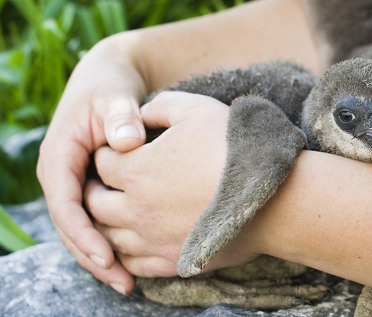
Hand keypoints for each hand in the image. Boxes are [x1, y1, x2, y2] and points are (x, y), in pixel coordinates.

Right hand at [37, 35, 147, 293]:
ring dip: (103, 258)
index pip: (64, 204)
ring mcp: (74, 185)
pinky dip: (113, 243)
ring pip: (83, 231)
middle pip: (71, 228)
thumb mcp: (114, 96)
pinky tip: (137, 264)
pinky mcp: (90, 190)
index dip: (84, 233)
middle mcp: (61, 176)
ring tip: (130, 283)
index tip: (107, 254)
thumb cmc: (111, 87)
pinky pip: (98, 223)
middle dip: (94, 257)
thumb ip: (121, 115)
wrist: (110, 80)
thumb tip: (127, 142)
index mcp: (59, 157)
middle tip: (123, 282)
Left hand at [86, 92, 262, 282]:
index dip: (106, 153)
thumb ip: (160, 106)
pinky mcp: (173, 261)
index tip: (118, 150)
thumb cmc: (237, 149)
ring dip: (107, 223)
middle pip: (95, 203)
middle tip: (107, 182)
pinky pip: (135, 263)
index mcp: (137, 170)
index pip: (101, 162)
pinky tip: (137, 241)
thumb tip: (140, 114)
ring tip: (118, 211)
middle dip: (97, 189)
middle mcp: (136, 209)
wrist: (276, 197)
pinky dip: (127, 253)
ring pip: (109, 236)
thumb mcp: (197, 108)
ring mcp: (153, 239)